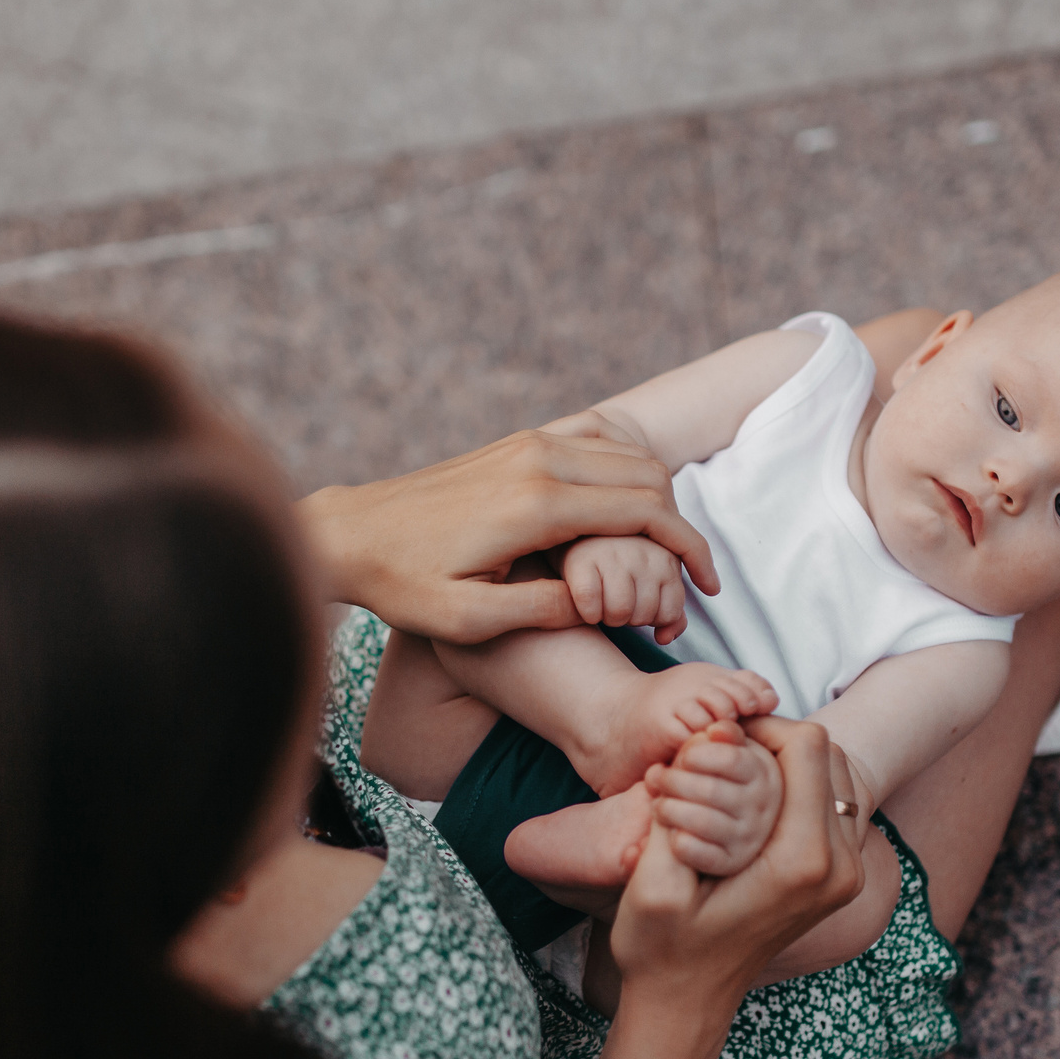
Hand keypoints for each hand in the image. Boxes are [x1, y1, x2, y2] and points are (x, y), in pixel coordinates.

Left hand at [299, 429, 715, 643]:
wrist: (353, 534)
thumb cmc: (405, 586)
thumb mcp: (471, 620)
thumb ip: (544, 611)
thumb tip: (603, 606)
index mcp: (536, 506)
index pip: (645, 512)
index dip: (689, 549)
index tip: (707, 587)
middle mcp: (539, 461)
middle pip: (649, 476)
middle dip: (681, 526)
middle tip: (689, 576)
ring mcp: (528, 444)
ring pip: (628, 453)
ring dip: (658, 496)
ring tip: (663, 548)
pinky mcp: (518, 442)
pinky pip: (595, 437)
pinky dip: (627, 465)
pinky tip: (629, 505)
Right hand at [556, 535, 689, 642]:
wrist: (577, 534)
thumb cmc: (621, 566)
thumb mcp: (654, 583)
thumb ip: (670, 612)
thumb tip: (664, 639)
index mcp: (668, 558)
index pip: (669, 614)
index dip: (651, 618)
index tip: (638, 603)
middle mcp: (645, 552)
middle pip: (642, 617)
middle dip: (628, 619)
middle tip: (615, 600)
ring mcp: (614, 553)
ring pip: (618, 614)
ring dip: (606, 618)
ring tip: (601, 601)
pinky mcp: (582, 559)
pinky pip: (590, 607)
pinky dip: (587, 613)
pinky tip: (584, 603)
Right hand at [608, 715, 864, 1023]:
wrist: (687, 1001)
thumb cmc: (661, 948)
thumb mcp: (653, 882)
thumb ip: (681, 806)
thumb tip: (712, 735)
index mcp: (803, 862)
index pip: (807, 747)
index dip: (759, 726)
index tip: (714, 740)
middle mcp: (840, 866)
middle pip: (828, 754)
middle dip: (774, 742)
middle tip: (721, 757)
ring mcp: (846, 873)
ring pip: (833, 773)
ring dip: (785, 763)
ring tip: (732, 778)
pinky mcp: (837, 875)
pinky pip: (829, 801)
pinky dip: (793, 787)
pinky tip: (748, 803)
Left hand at [641, 720, 782, 875]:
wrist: (742, 821)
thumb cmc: (731, 777)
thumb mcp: (737, 750)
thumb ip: (728, 734)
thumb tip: (715, 730)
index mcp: (764, 773)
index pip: (730, 759)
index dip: (698, 754)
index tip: (682, 756)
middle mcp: (762, 807)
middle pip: (710, 790)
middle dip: (675, 781)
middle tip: (658, 778)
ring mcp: (748, 837)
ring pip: (702, 822)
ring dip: (670, 810)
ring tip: (659, 804)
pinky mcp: (732, 862)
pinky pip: (701, 855)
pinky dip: (679, 843)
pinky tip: (672, 832)